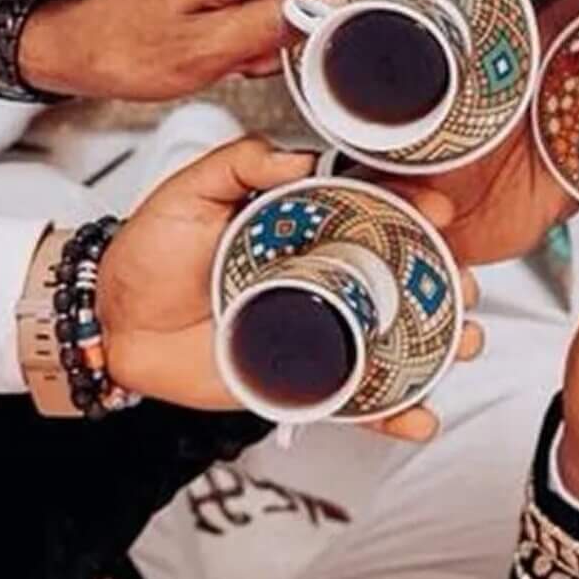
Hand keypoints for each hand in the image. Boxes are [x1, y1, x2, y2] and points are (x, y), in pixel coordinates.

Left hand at [15, 0, 334, 101]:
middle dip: (318, 9)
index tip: (372, 6)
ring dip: (290, 23)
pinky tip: (242, 50)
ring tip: (252, 53)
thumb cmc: (122, 48)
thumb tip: (329, 8)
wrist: (75, 47)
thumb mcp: (204, 50)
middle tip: (293, 46)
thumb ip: (272, 25)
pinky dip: (269, 26)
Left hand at [97, 137, 449, 440]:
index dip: (415, 209)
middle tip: (467, 287)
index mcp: (308, 223)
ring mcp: (318, 328)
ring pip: (393, 336)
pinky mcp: (301, 378)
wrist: (110, 320)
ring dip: (439, 344)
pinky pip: (355, 397)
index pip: (376, 211)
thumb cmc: (150, 249)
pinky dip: (391, 412)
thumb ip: (244, 162)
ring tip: (463, 346)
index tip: (441, 210)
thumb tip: (299, 162)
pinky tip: (419, 417)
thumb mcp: (193, 189)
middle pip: (404, 276)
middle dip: (448, 281)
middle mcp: (324, 274)